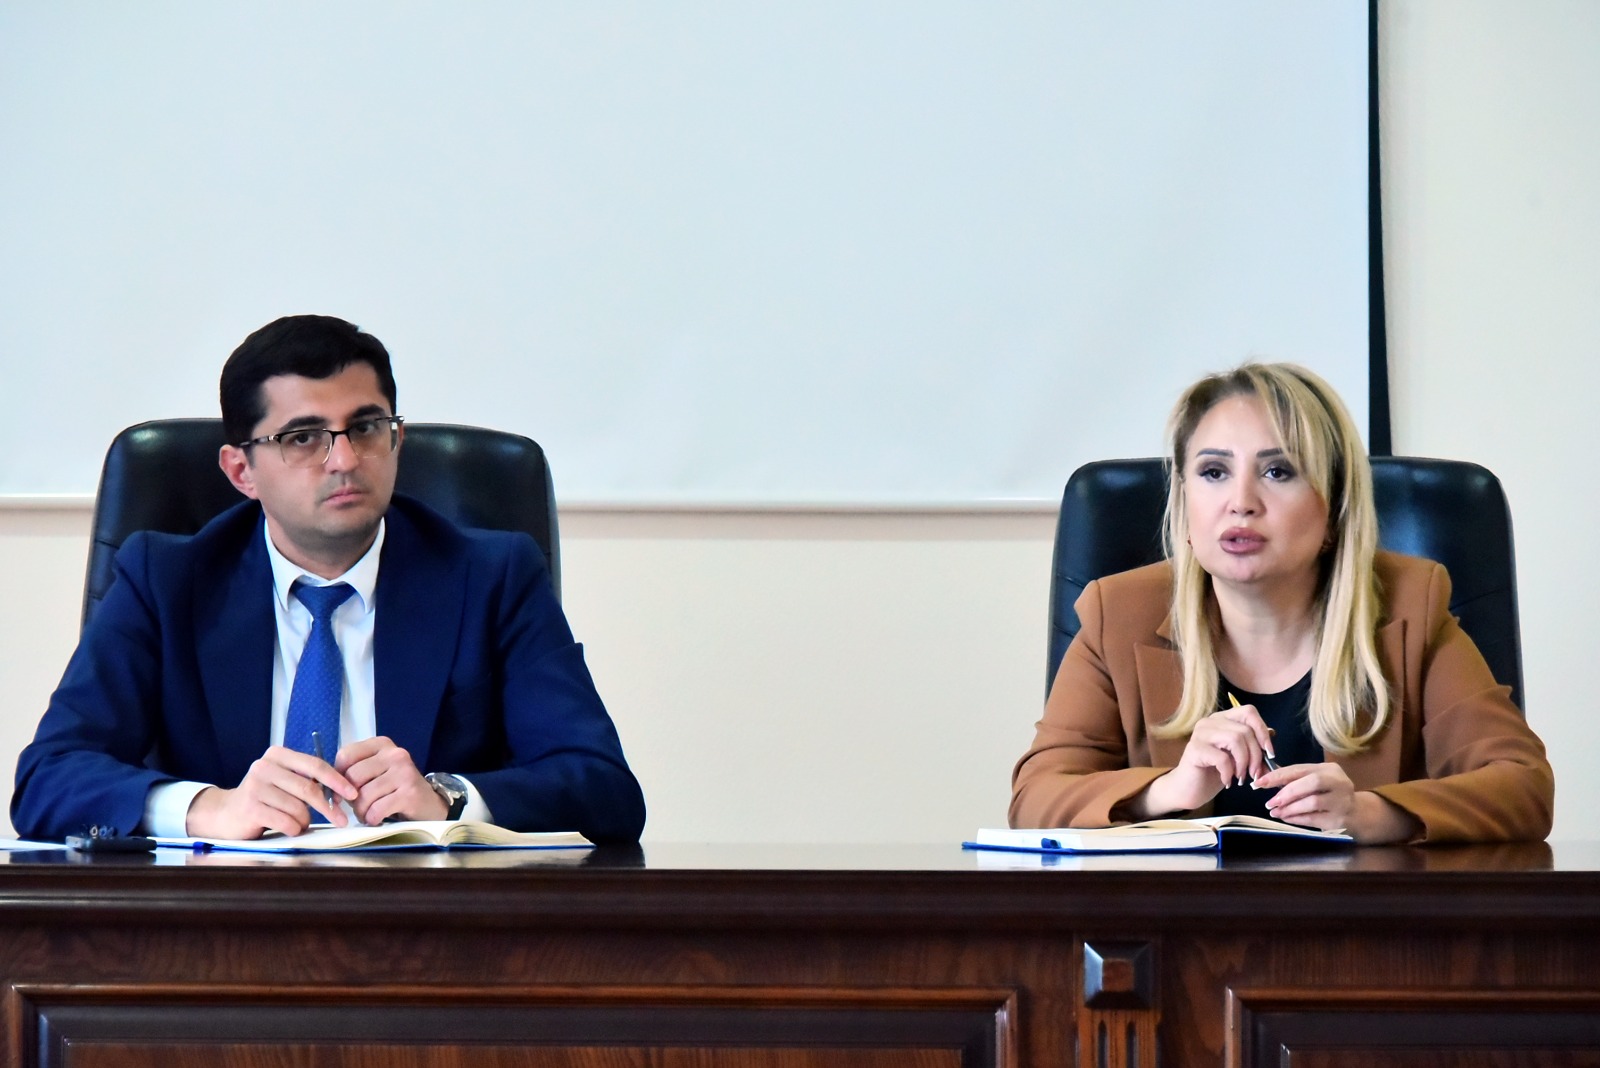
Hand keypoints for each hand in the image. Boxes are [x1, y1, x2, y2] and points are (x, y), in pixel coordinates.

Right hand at [185, 746, 357, 839]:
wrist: (226, 814)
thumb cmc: (264, 798)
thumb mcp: (284, 781)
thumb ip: (308, 780)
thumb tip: (344, 791)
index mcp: (278, 755)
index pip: (315, 765)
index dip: (337, 780)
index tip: (353, 793)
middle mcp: (264, 766)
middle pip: (309, 788)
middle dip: (329, 807)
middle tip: (342, 820)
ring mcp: (255, 786)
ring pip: (298, 808)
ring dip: (304, 821)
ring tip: (297, 822)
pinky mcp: (249, 807)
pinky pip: (286, 821)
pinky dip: (293, 828)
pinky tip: (286, 828)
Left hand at [335, 736, 447, 824]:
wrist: (429, 803)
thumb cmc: (396, 788)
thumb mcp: (377, 771)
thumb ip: (355, 770)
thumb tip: (328, 784)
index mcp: (382, 744)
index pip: (346, 755)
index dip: (336, 777)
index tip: (340, 792)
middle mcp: (395, 754)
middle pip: (353, 777)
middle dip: (349, 798)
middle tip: (357, 806)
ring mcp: (404, 772)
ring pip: (364, 796)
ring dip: (361, 812)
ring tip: (368, 814)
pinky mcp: (409, 793)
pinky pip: (377, 809)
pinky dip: (372, 818)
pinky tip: (378, 819)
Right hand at [1137, 705, 1274, 816]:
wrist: (1189, 789)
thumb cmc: (1215, 772)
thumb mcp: (1239, 760)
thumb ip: (1254, 752)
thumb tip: (1272, 753)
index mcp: (1223, 719)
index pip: (1249, 712)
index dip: (1262, 731)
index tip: (1269, 753)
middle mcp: (1210, 721)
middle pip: (1245, 730)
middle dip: (1256, 755)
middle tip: (1254, 774)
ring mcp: (1200, 733)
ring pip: (1235, 740)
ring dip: (1244, 763)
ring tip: (1240, 778)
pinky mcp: (1194, 749)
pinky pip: (1222, 758)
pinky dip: (1229, 773)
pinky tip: (1227, 781)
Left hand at [1258, 761, 1354, 829]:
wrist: (1358, 814)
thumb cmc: (1330, 794)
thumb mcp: (1317, 782)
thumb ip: (1296, 779)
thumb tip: (1266, 779)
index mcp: (1329, 769)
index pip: (1300, 769)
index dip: (1277, 775)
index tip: (1259, 782)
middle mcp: (1339, 782)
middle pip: (1312, 783)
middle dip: (1287, 792)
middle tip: (1270, 802)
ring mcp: (1342, 801)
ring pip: (1313, 802)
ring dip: (1290, 808)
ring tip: (1276, 812)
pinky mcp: (1339, 819)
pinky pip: (1314, 819)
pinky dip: (1297, 818)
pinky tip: (1286, 818)